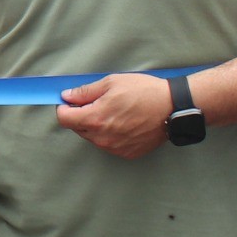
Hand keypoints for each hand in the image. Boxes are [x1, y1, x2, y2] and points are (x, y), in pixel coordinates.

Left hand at [56, 73, 171, 158]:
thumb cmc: (143, 92)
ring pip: (92, 137)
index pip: (64, 119)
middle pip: (77, 128)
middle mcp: (102, 138)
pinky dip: (110, 135)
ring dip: (95, 126)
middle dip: (81, 116)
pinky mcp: (126, 153)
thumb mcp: (111, 83)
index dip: (64, 108)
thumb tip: (67, 97)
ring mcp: (114, 148)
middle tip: (97, 103)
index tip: (70, 102)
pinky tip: (123, 123)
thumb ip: (85, 92)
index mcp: (95, 119)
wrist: (172, 108)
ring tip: (114, 112)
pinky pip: (108, 145)